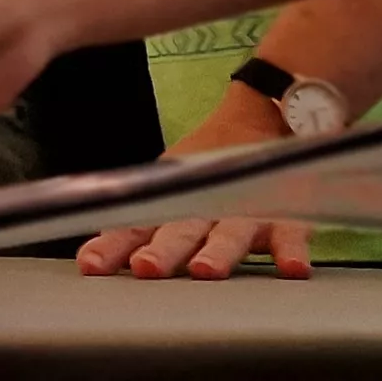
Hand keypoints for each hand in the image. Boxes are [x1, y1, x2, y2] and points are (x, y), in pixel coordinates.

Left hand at [77, 92, 306, 279]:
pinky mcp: (287, 213)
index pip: (137, 225)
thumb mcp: (169, 188)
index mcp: (175, 199)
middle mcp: (207, 204)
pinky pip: (292, 233)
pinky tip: (292, 267)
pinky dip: (291, 249)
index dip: (114, 246)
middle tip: (147, 267)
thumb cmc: (212, 163)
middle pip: (182, 228)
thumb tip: (89, 258)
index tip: (92, 265)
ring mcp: (248, 207)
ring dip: (218, 251)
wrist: (267, 111)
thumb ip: (135, 226)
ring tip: (205, 269)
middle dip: (163, 249)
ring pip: (232, 231)